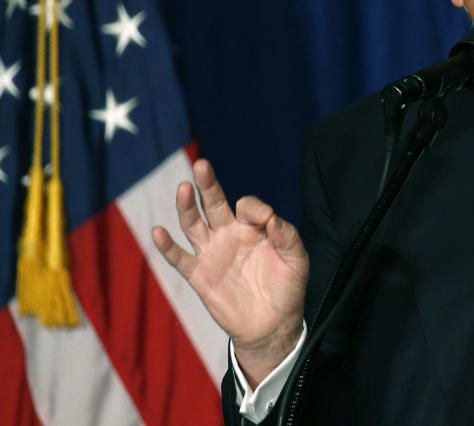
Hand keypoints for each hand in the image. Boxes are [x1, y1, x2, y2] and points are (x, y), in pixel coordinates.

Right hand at [151, 159, 308, 385]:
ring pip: (193, 224)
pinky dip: (167, 246)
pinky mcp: (199, 275)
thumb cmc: (288, 288)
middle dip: (207, 184)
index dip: (253, 207)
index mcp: (253, 228)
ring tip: (184, 189)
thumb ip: (286, 233)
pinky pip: (179, 258)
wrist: (273, 326)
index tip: (265, 218)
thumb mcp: (297, 258)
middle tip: (201, 165)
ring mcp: (212, 254)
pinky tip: (159, 231)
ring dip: (187, 207)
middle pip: (213, 204)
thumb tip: (267, 214)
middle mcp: (229, 235)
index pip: (246, 205)